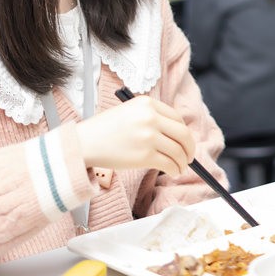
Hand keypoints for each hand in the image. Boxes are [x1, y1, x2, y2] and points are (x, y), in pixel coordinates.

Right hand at [76, 96, 195, 175]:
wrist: (85, 142)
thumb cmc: (105, 129)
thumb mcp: (129, 112)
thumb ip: (151, 117)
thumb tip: (177, 135)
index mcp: (147, 103)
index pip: (176, 118)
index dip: (183, 132)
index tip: (185, 141)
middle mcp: (150, 118)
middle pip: (183, 134)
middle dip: (190, 148)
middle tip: (190, 157)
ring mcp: (149, 137)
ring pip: (178, 151)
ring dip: (183, 162)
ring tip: (181, 168)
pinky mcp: (145, 156)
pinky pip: (169, 163)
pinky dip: (175, 169)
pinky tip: (174, 172)